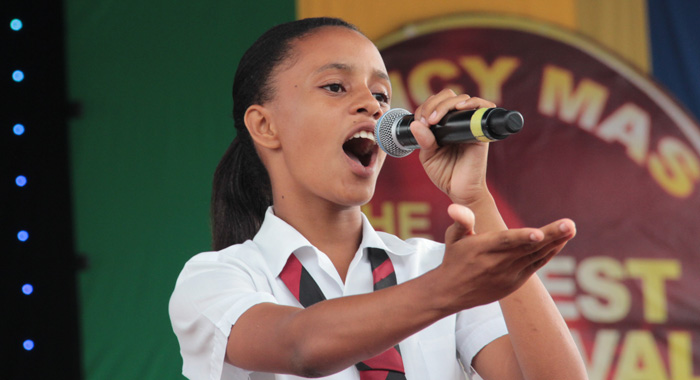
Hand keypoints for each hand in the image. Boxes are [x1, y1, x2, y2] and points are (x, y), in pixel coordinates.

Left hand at [410, 90, 495, 204]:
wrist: (460, 191)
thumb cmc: (446, 174)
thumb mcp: (428, 156)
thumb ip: (423, 141)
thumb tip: (415, 124)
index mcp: (443, 125)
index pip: (435, 103)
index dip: (425, 107)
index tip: (419, 122)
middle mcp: (458, 121)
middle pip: (448, 96)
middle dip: (433, 104)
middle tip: (428, 120)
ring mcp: (470, 124)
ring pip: (462, 99)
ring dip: (446, 104)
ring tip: (435, 119)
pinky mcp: (482, 131)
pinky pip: (484, 108)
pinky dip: (473, 102)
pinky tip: (459, 107)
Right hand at [436, 204, 575, 311]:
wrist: (451, 292)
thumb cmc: (454, 258)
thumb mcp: (452, 238)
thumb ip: (461, 221)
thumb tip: (454, 207)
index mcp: (481, 249)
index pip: (504, 242)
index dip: (522, 237)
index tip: (538, 233)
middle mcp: (496, 263)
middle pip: (527, 248)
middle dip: (550, 235)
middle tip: (570, 224)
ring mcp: (507, 275)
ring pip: (535, 256)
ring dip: (555, 243)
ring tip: (570, 228)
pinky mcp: (515, 282)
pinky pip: (536, 266)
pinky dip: (549, 253)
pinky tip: (561, 241)